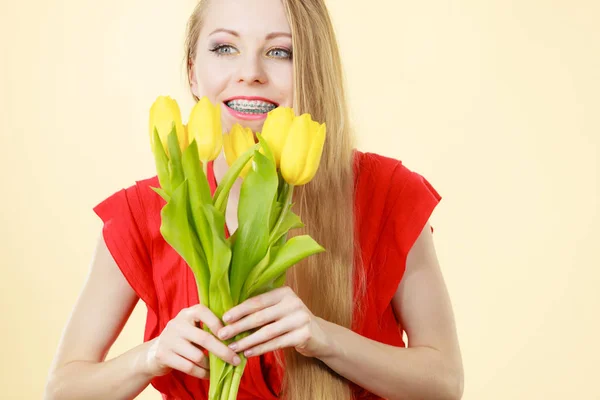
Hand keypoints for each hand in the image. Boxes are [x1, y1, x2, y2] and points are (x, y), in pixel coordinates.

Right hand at [144, 304, 240, 379]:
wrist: (155, 352)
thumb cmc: (183, 339)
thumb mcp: (192, 327)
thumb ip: (209, 327)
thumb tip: (237, 337)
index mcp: (187, 313)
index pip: (203, 312)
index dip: (218, 324)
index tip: (231, 336)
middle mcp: (177, 324)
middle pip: (204, 338)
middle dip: (223, 351)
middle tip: (236, 360)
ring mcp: (169, 339)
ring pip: (197, 356)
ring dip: (212, 365)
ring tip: (222, 368)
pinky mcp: (164, 355)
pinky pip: (189, 367)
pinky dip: (202, 373)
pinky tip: (208, 375)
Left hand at [216, 286, 334, 359]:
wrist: (320, 335)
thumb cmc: (292, 321)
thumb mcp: (280, 310)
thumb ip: (262, 310)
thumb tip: (231, 317)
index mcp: (284, 292)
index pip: (257, 301)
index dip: (239, 310)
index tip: (224, 318)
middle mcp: (293, 303)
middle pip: (260, 316)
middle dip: (239, 326)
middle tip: (222, 334)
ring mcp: (300, 319)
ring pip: (267, 332)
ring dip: (247, 341)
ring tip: (232, 348)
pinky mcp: (304, 335)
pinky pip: (277, 343)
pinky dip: (260, 349)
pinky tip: (248, 353)